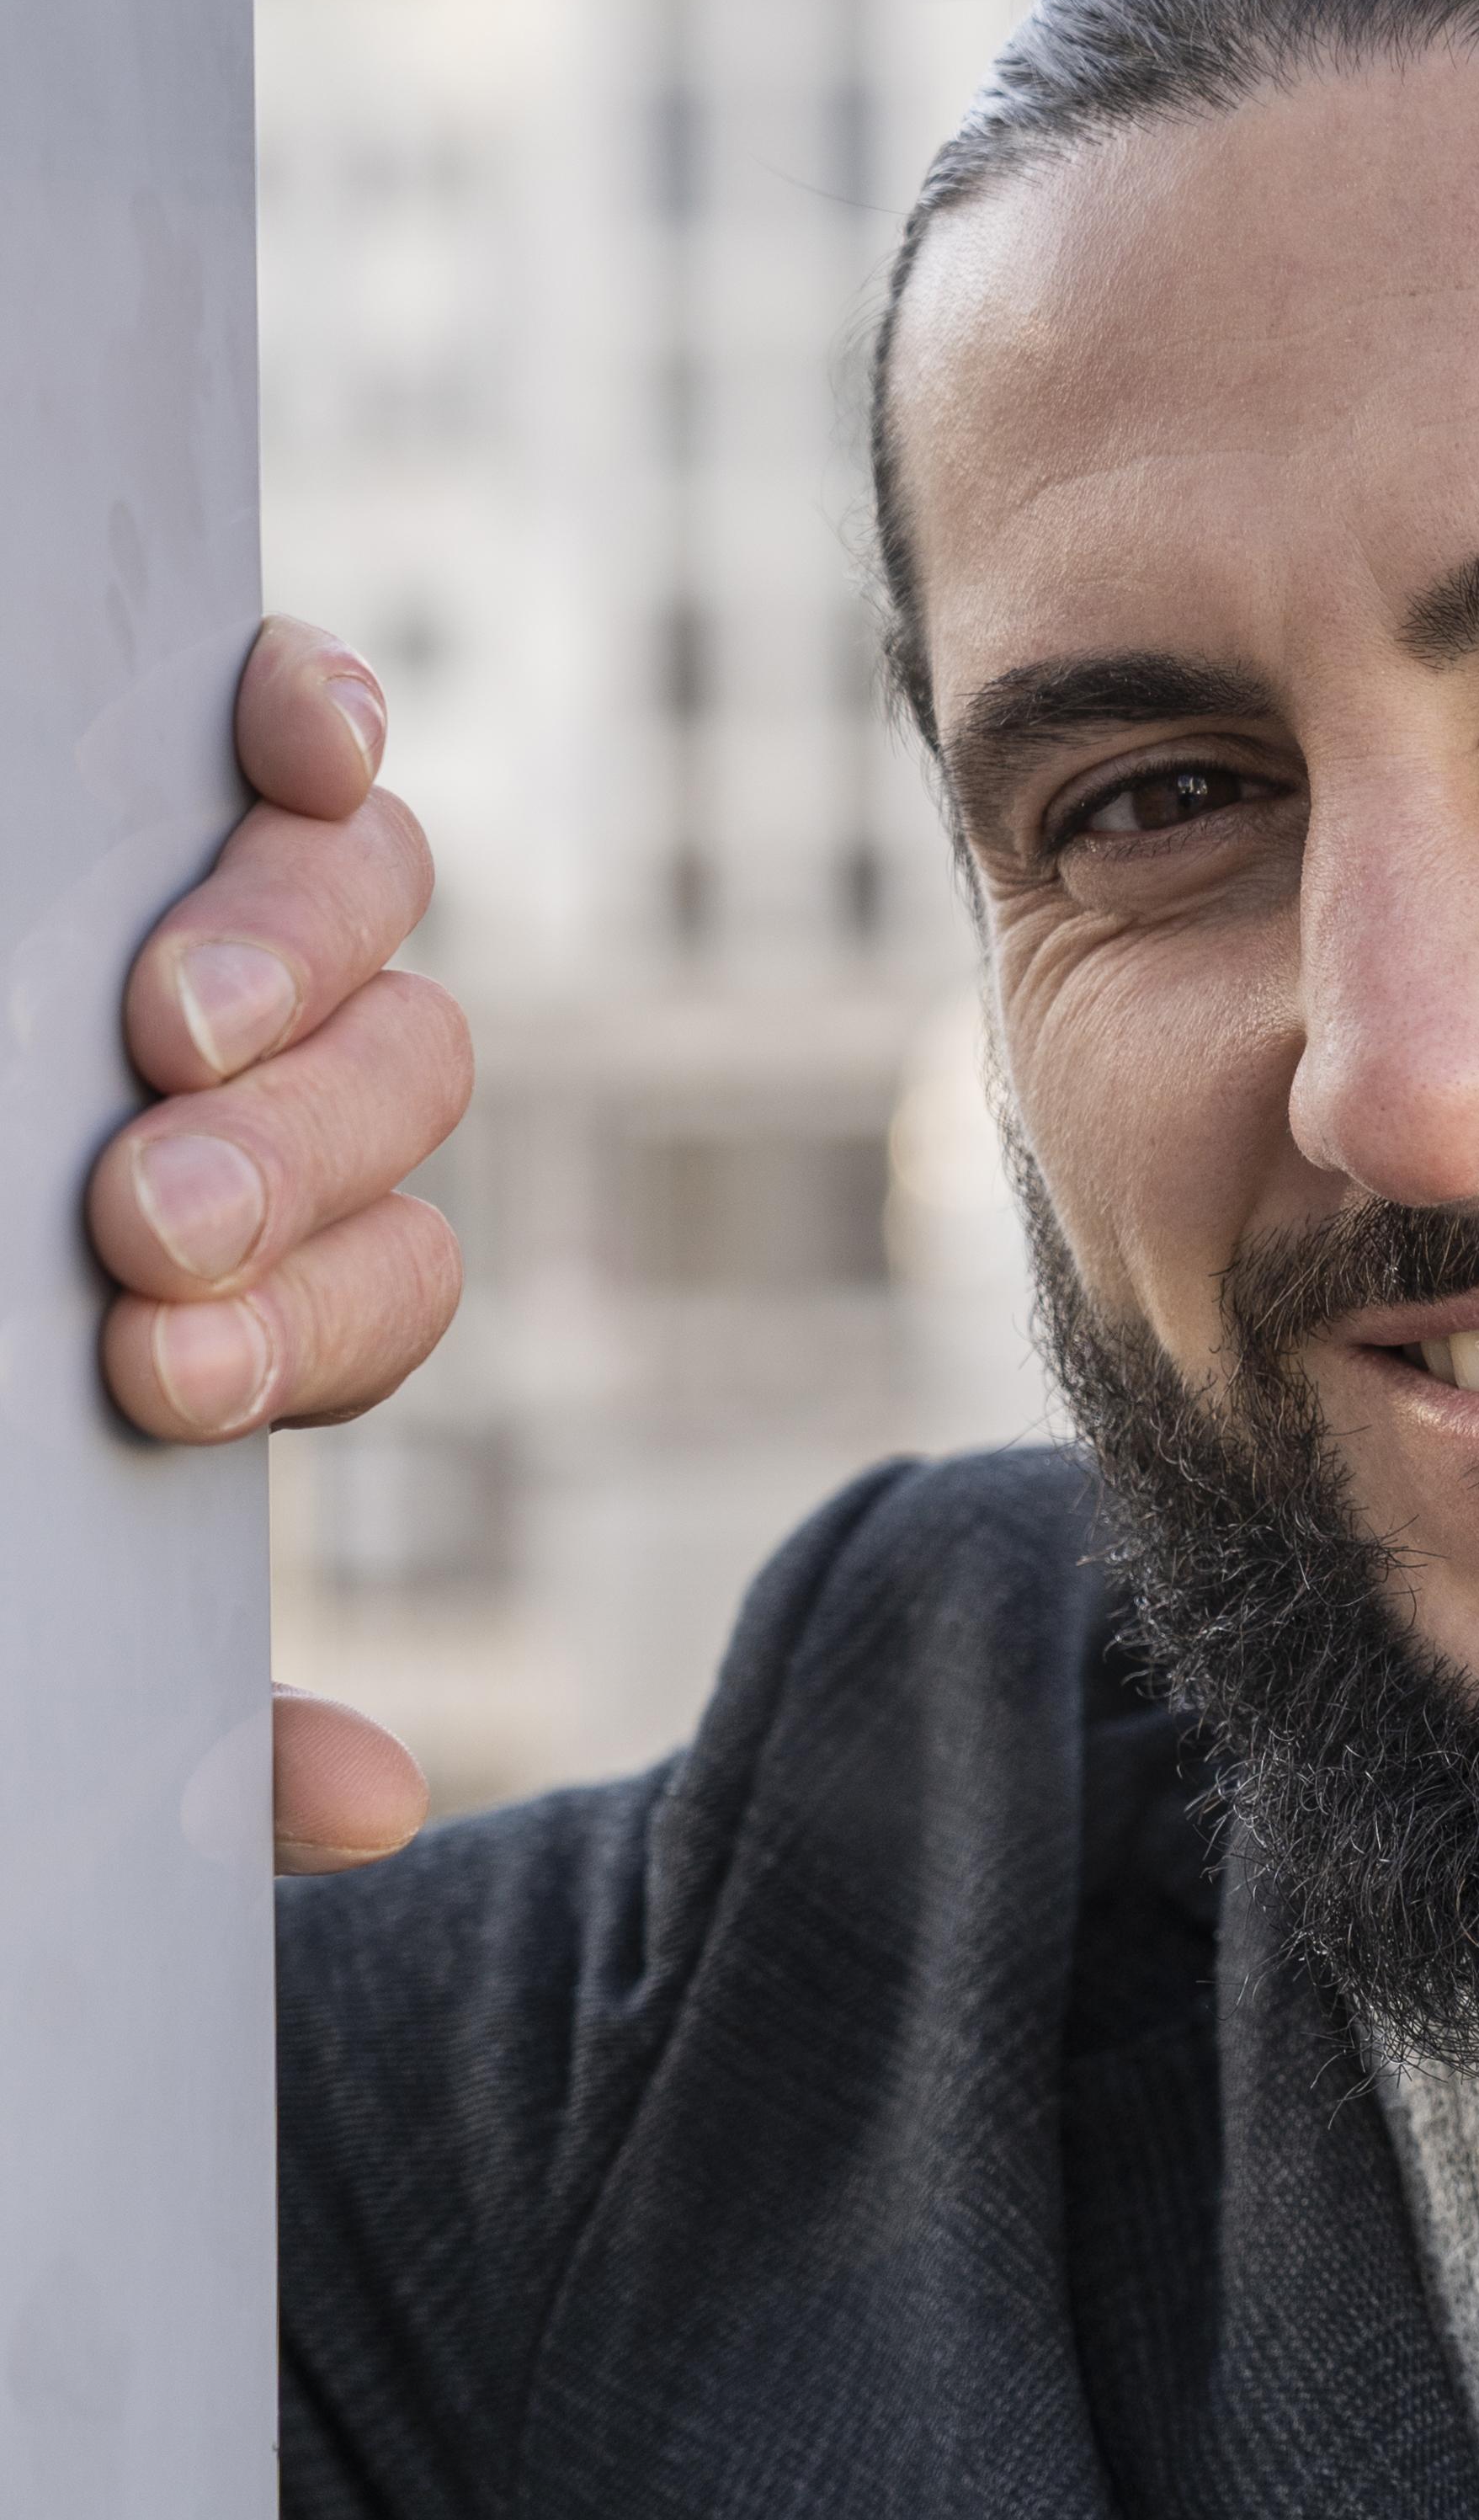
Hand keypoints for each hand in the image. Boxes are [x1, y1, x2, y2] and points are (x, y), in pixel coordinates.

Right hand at [96, 617, 471, 1872]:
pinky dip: (314, 713)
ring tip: (163, 1023)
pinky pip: (293, 722)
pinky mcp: (111, 774)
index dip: (308, 1331)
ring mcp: (193, 923)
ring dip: (297, 964)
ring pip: (371, 913)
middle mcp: (241, 1097)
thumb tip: (381, 1806)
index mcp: (224, 1280)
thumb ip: (165, 1701)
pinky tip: (300, 728)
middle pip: (399, 1099)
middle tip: (142, 1218)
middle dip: (294, 1169)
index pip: (368, 1301)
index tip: (154, 1378)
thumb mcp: (6, 1580)